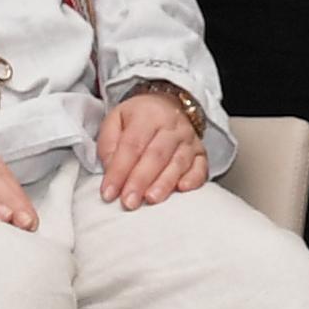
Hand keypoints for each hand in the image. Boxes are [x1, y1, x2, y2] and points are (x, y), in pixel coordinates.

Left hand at [95, 87, 208, 209]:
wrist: (166, 105)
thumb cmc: (137, 119)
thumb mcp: (115, 121)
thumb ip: (109, 146)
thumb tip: (111, 173)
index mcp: (147, 115)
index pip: (131, 145)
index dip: (119, 170)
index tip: (108, 193)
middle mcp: (171, 126)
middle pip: (156, 155)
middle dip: (141, 181)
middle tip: (129, 202)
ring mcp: (189, 139)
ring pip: (178, 163)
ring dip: (164, 184)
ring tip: (151, 199)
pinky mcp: (201, 152)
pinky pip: (201, 167)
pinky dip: (194, 179)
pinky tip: (182, 189)